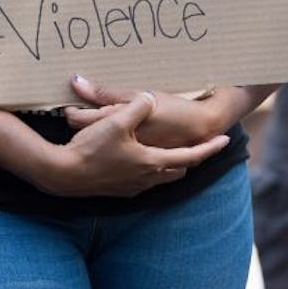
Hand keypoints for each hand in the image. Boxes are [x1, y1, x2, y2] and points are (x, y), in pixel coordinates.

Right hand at [40, 88, 228, 197]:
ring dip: (167, 165)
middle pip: (176, 170)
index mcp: (152, 161)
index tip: (225, 140)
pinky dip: (147, 169)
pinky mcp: (116, 190)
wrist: (63, 176)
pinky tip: (136, 160)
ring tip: (168, 151)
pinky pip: (141, 180)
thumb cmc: (92, 149)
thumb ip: (137, 106)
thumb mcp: (116, 120)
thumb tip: (148, 98)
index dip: (209, 148)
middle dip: (188, 159)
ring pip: (159, 177)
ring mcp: (131, 187)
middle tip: (196, 147)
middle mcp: (146, 178)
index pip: (190, 156)